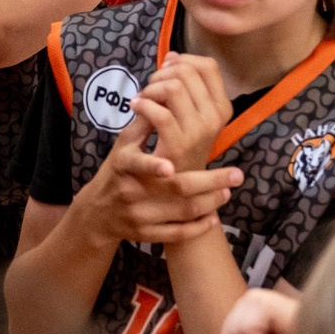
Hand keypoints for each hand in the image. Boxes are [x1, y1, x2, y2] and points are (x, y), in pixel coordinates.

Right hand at [74, 139, 241, 249]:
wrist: (99, 211)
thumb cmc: (117, 169)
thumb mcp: (123, 144)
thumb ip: (144, 124)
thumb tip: (168, 98)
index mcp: (124, 165)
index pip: (138, 165)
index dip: (153, 166)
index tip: (171, 166)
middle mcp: (131, 192)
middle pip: (175, 190)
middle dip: (208, 183)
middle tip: (236, 175)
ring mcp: (140, 216)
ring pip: (182, 213)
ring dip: (209, 203)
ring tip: (227, 191)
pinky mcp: (146, 234)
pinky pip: (177, 235)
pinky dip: (197, 228)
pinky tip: (213, 218)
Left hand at [125, 54, 234, 173]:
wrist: (172, 185)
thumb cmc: (178, 145)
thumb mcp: (188, 113)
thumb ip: (183, 84)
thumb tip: (172, 56)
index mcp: (221, 107)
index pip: (207, 65)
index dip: (182, 62)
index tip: (166, 73)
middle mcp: (215, 118)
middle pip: (187, 72)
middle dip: (162, 75)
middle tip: (150, 89)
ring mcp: (199, 132)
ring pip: (173, 87)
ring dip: (151, 89)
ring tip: (143, 99)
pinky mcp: (177, 144)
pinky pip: (159, 111)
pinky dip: (143, 104)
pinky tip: (135, 107)